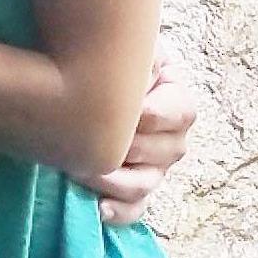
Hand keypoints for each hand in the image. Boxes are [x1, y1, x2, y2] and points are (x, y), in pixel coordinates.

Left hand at [84, 49, 196, 225]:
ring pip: (143, 183)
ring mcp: (155, 167)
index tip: (111, 104)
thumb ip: (145, 56)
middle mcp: (173, 138)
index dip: (145, 113)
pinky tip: (99, 209)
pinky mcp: (135, 188)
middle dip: (121, 146)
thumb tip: (145, 78)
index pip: (177, 113)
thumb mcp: (134, 45)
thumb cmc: (112, 55)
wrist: (87, 72)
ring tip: (79, 169)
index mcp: (178, 99)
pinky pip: (134, 209)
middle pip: (159, 153)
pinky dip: (119, 212)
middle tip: (85, 137)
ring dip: (112, 180)